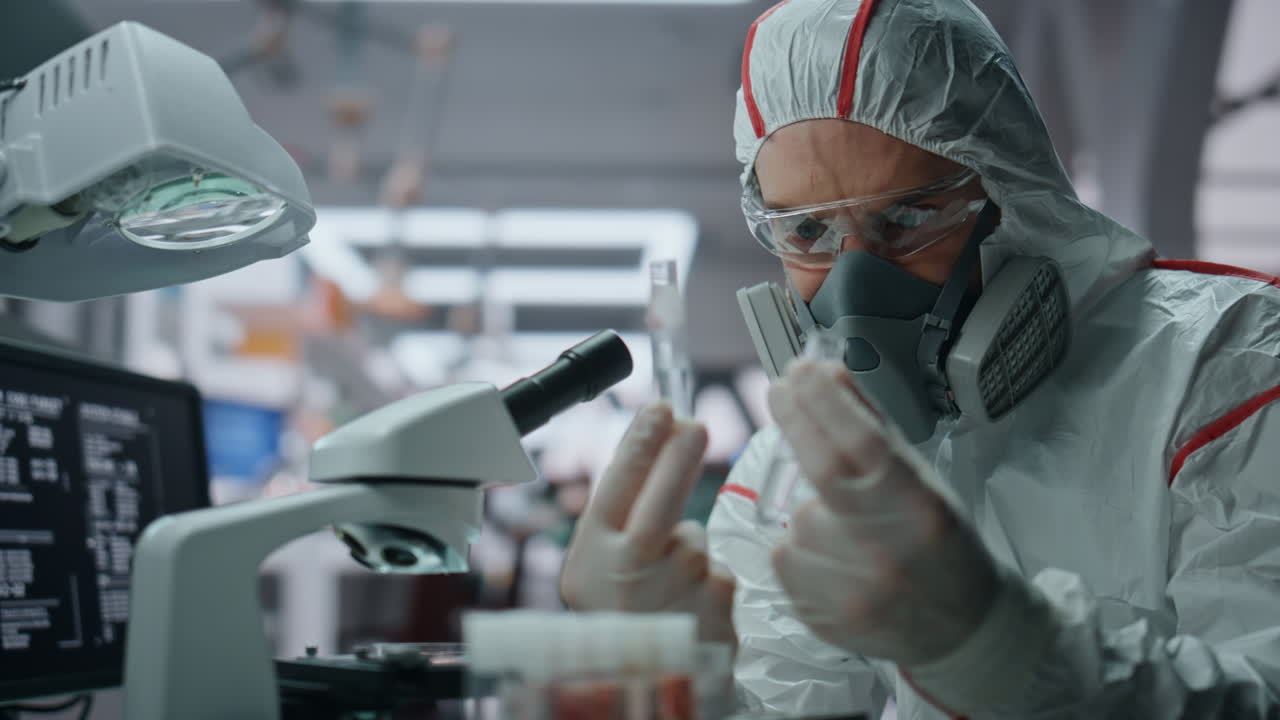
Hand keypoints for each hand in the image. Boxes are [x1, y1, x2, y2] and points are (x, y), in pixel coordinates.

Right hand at [560, 403, 735, 644]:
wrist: (644, 686)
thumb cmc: (620, 620)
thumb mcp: (596, 570)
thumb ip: (616, 521)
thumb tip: (653, 446)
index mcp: (591, 559)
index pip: (615, 486)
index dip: (640, 442)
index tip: (660, 408)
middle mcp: (628, 575)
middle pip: (660, 500)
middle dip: (678, 455)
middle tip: (695, 424)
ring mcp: (673, 593)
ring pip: (693, 539)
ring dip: (687, 550)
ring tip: (667, 589)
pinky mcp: (713, 609)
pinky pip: (717, 573)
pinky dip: (708, 582)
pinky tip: (690, 609)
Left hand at [767, 359, 999, 666]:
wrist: (963, 630)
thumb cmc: (941, 547)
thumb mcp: (923, 482)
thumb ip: (875, 430)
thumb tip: (832, 376)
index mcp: (921, 510)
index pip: (862, 441)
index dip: (825, 400)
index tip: (802, 371)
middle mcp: (888, 550)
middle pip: (823, 469)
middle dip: (796, 419)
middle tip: (783, 390)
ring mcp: (855, 589)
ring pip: (801, 519)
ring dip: (812, 509)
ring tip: (850, 533)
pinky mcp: (825, 618)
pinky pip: (787, 558)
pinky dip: (800, 548)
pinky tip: (835, 560)